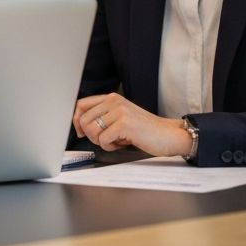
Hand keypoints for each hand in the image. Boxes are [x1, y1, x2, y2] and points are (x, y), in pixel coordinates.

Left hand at [73, 93, 191, 157]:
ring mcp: (119, 111)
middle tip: (105, 139)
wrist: (168, 135)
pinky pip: (103, 140)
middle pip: (83, 119)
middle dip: (90, 135)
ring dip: (101, 141)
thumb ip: (103, 116)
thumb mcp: (121, 117)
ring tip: (116, 141)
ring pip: (91, 131)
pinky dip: (110, 147)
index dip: (76, 120)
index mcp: (111, 98)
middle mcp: (114, 101)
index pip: (81, 104)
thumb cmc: (144, 130)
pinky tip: (122, 144)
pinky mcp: (124, 124)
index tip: (80, 132)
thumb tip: (80, 125)